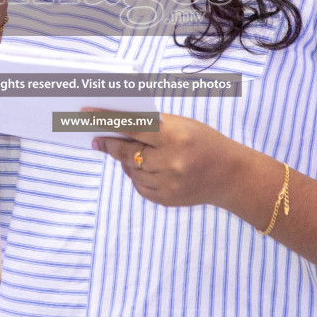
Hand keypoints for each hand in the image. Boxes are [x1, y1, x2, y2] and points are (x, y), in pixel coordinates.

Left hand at [88, 109, 252, 208]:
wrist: (232, 176)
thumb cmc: (205, 142)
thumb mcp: (183, 126)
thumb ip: (153, 126)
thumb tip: (118, 127)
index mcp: (174, 138)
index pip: (132, 127)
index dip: (106, 121)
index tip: (85, 116)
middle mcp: (170, 163)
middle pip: (126, 153)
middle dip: (109, 144)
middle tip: (97, 139)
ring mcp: (167, 184)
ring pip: (131, 171)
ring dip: (125, 160)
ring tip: (126, 152)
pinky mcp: (166, 200)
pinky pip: (139, 186)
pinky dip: (136, 175)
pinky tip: (142, 168)